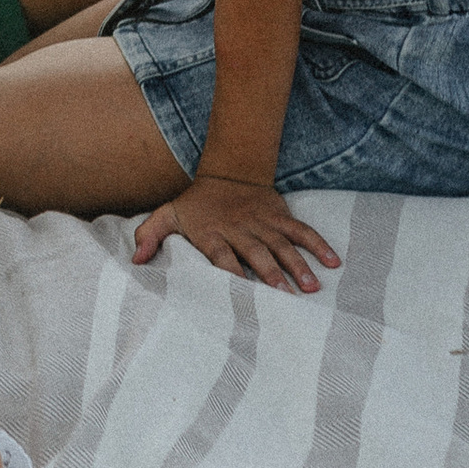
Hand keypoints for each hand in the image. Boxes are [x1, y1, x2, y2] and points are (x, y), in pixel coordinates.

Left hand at [132, 171, 341, 293]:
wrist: (227, 170)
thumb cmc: (195, 204)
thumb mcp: (167, 215)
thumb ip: (149, 235)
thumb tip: (135, 261)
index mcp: (212, 233)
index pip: (221, 254)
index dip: (231, 271)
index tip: (242, 290)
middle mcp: (239, 229)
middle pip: (257, 252)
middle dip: (271, 273)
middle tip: (286, 297)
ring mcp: (262, 222)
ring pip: (282, 244)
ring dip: (298, 265)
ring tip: (312, 287)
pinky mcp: (280, 215)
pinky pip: (301, 230)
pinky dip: (318, 244)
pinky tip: (333, 262)